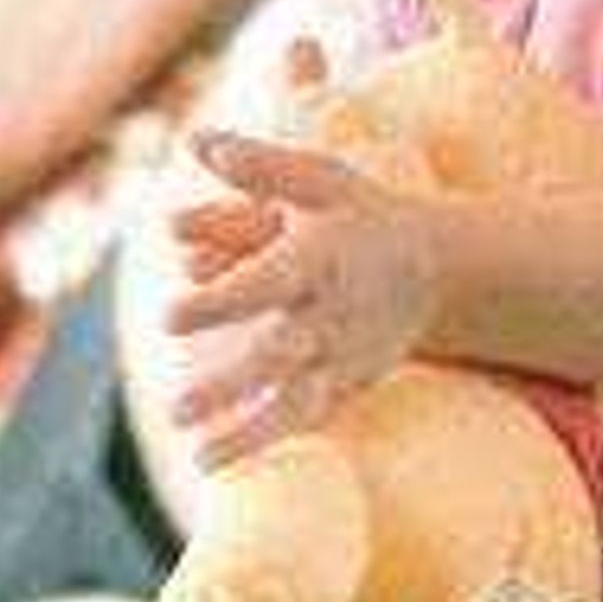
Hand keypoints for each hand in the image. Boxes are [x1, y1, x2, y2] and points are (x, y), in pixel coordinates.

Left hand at [163, 128, 441, 467]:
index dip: (218, 302)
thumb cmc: (361, 215)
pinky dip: (265, 439)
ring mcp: (343, 355)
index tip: (166, 319)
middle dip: (230, 385)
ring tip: (196, 459)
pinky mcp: (348, 381)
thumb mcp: (322, 179)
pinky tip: (212, 461)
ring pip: (295, 401)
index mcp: (321, 260)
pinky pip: (306, 417)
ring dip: (247, 432)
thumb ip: (261, 164)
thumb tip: (195, 140)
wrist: (436, 268)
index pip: (264, 284)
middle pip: (278, 356)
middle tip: (173, 410)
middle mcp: (332, 315)